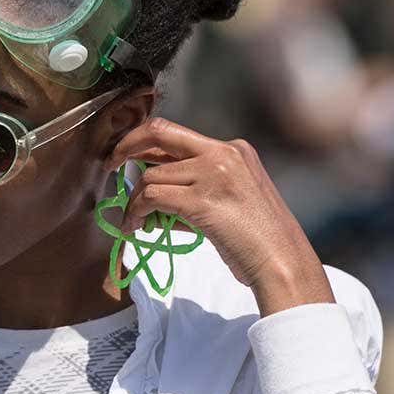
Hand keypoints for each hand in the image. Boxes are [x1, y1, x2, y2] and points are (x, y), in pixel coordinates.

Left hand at [105, 117, 334, 314]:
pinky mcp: (202, 200)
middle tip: (110, 163)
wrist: (283, 261)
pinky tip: (136, 227)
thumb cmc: (260, 239)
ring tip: (132, 222)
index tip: (128, 156)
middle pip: (159, 133)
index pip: (177, 135)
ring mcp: (213, 174)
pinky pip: (152, 197)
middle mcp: (222, 153)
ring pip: (151, 175)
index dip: (146, 143)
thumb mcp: (235, 198)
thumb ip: (200, 186)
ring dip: (134, 201)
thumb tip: (155, 192)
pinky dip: (136, 212)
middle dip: (127, 144)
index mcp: (234, 149)